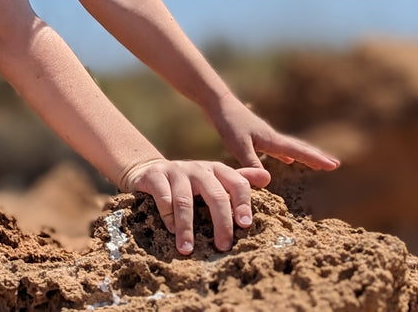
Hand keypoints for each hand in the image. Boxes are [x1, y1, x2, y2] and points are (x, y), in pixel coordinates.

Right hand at [122, 158, 269, 253]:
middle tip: (223, 246)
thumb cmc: (189, 183)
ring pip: (184, 200)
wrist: (150, 171)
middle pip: (214, 194)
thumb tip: (267, 177)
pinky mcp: (154, 176)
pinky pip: (162, 197)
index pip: (237, 183)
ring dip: (187, 227)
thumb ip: (238, 181)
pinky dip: (167, 216)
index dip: (243, 203)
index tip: (245, 225)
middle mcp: (198, 169)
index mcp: (216, 170)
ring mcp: (175, 171)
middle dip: (221, 222)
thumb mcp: (213, 180)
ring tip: (188, 249)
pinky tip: (171, 231)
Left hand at [211, 97, 339, 170]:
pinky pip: (278, 149)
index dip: (317, 159)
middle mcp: (273, 138)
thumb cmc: (228, 123)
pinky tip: (288, 160)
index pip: (299, 152)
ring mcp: (266, 136)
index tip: (334, 165)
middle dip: (317, 157)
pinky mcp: (258, 136)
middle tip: (335, 164)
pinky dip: (287, 155)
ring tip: (317, 163)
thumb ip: (252, 163)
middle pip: (300, 148)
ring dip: (305, 156)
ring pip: (291, 148)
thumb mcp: (238, 145)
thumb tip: (268, 181)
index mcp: (272, 140)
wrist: (219, 104)